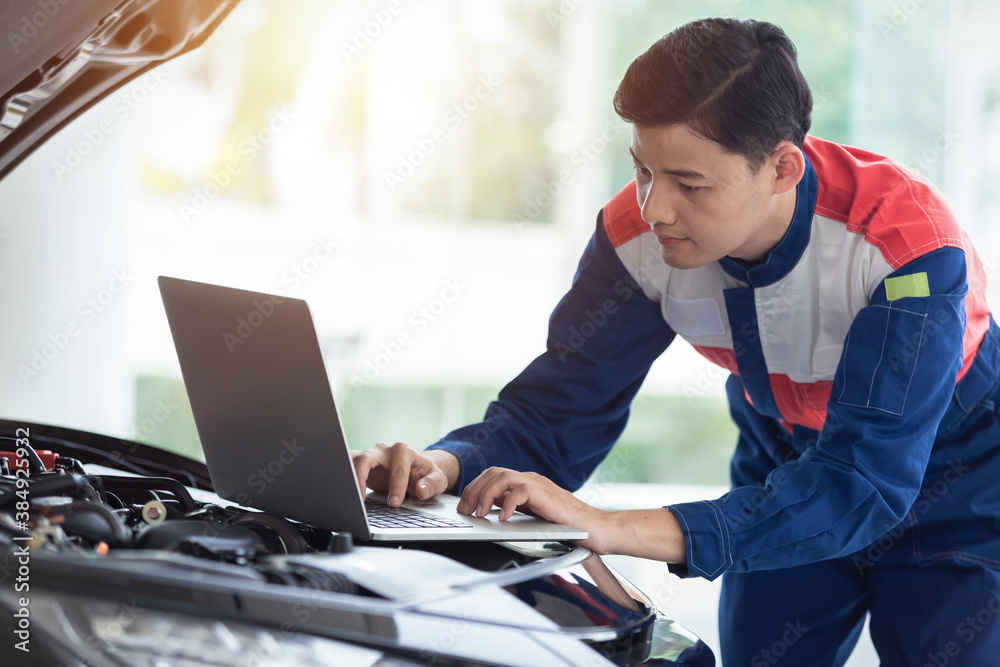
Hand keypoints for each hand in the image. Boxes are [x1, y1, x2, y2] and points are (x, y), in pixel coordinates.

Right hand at [351, 442, 458, 506]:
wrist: (416, 470)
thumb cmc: (425, 474)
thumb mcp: (437, 479)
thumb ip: (432, 484)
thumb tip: (421, 490)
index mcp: (403, 451)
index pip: (397, 469)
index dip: (396, 487)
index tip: (394, 504)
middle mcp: (383, 450)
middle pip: (366, 458)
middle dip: (361, 478)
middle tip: (361, 500)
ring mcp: (369, 456)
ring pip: (351, 461)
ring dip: (347, 478)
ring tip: (345, 497)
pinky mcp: (360, 465)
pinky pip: (346, 467)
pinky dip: (342, 478)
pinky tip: (340, 492)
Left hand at [456, 467, 614, 552]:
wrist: (599, 529)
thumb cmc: (570, 526)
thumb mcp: (535, 516)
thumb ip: (516, 508)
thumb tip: (490, 511)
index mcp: (527, 484)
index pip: (493, 475)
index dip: (475, 488)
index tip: (464, 505)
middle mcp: (531, 480)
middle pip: (493, 473)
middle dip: (474, 490)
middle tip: (465, 510)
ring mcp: (540, 486)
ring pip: (503, 477)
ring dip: (486, 495)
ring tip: (480, 513)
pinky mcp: (548, 496)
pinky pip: (521, 491)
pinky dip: (507, 503)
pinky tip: (503, 518)